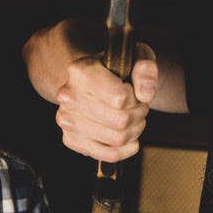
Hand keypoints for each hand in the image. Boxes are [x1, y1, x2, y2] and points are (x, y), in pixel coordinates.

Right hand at [55, 43, 157, 161]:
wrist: (92, 79)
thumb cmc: (116, 68)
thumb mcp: (136, 57)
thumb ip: (145, 70)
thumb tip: (145, 94)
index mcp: (81, 71)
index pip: (120, 98)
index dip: (135, 98)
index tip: (134, 92)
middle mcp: (68, 96)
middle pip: (120, 121)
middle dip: (138, 116)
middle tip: (139, 108)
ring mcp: (66, 119)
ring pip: (116, 139)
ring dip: (134, 132)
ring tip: (133, 119)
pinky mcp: (70, 139)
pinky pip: (106, 155)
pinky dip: (124, 151)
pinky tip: (130, 141)